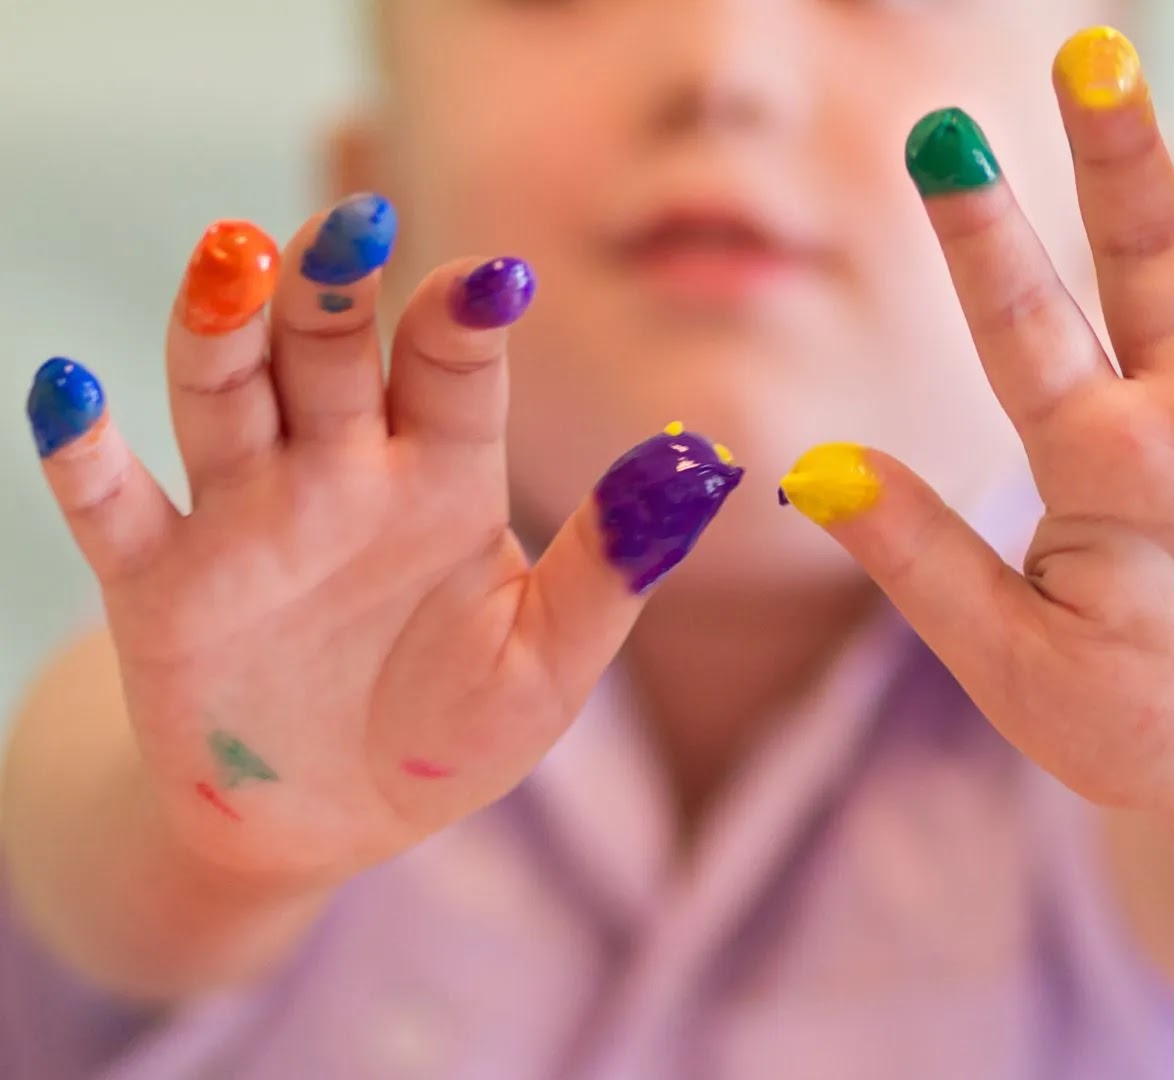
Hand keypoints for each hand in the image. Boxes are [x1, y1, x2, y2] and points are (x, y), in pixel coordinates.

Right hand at [25, 197, 739, 879]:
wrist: (327, 824)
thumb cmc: (450, 733)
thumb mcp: (550, 665)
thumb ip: (613, 568)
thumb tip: (703, 468)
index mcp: (443, 476)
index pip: (451, 369)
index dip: (466, 318)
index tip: (496, 276)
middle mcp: (340, 471)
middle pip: (328, 350)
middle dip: (335, 284)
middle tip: (351, 223)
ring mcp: (245, 516)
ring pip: (224, 393)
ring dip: (220, 325)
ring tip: (229, 259)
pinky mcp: (161, 580)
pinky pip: (112, 503)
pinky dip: (84, 449)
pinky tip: (69, 387)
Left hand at [779, 37, 1173, 843]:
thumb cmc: (1133, 726)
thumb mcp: (1014, 660)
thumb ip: (924, 562)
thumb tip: (810, 469)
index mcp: (1086, 450)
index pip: (1023, 319)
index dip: (982, 232)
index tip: (936, 135)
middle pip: (1147, 258)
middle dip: (1123, 161)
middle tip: (1094, 54)